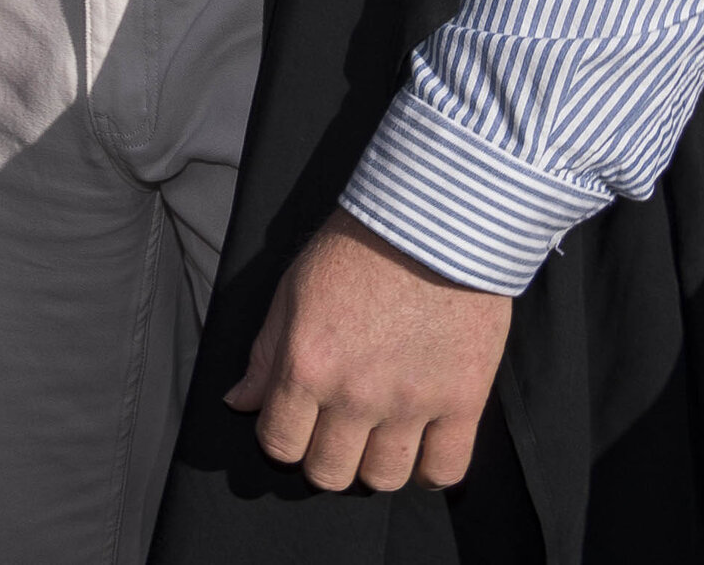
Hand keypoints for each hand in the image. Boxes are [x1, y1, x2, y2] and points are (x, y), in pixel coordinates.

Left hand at [225, 209, 512, 492]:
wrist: (431, 225)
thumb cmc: (355, 250)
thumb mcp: (291, 292)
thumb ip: (265, 355)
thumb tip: (240, 402)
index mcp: (305, 366)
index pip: (280, 443)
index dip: (282, 441)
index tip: (294, 427)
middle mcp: (355, 395)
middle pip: (329, 472)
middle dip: (324, 459)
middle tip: (335, 435)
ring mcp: (411, 404)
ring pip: (383, 479)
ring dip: (374, 467)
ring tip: (377, 441)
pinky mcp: (463, 402)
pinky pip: (446, 470)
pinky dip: (430, 471)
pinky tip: (420, 449)